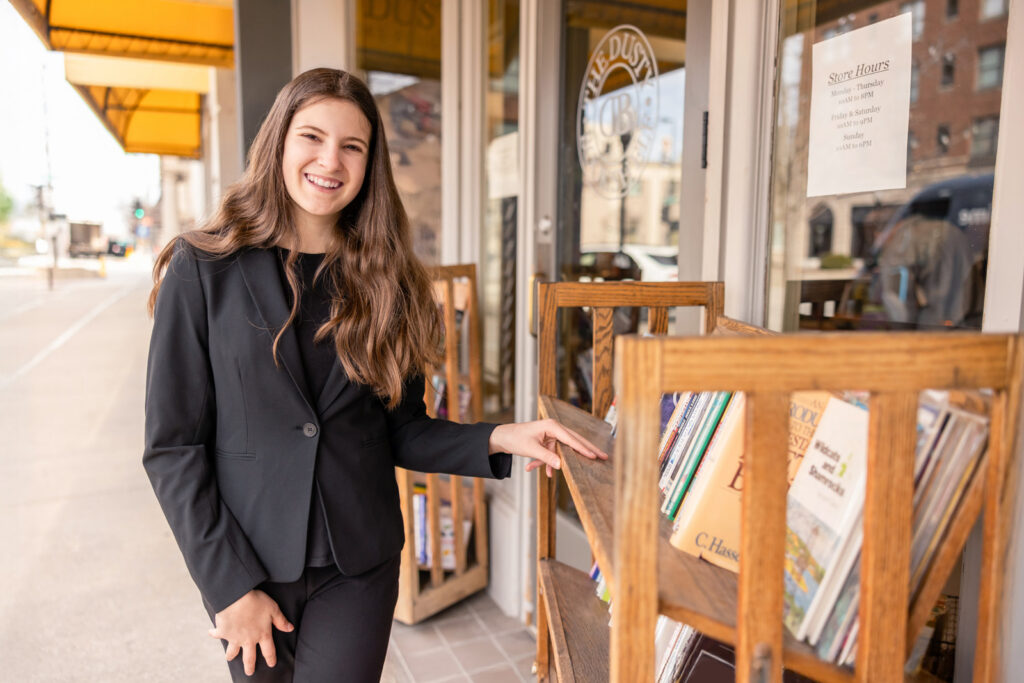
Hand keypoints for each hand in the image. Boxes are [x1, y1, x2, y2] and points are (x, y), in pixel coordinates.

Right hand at [209, 589, 293, 675]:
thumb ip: (281, 620)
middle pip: (249, 657)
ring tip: (229, 658)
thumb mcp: (273, 609)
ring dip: (231, 655)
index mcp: (262, 634)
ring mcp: (234, 638)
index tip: (271, 664)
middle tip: (249, 673)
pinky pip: (217, 634)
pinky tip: (211, 632)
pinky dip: (213, 633)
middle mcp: (248, 639)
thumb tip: (290, 629)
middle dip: (249, 666)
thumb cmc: (256, 601)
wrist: (236, 597)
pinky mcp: (223, 632)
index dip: (271, 658)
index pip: (268, 650)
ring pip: (232, 651)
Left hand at [489, 419, 607, 477]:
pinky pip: (551, 453)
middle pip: (574, 441)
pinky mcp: (546, 441)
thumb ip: (547, 458)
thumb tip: (561, 466)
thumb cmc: (516, 439)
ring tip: (563, 470)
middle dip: (587, 450)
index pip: (571, 439)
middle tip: (603, 457)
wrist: (502, 437)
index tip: (595, 456)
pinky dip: (545, 462)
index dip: (583, 448)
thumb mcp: (531, 449)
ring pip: (561, 450)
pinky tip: (531, 468)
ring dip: (556, 462)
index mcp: (552, 426)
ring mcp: (550, 435)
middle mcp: (554, 428)